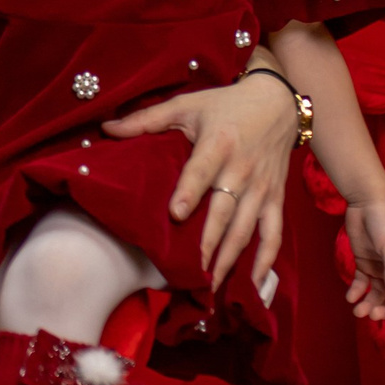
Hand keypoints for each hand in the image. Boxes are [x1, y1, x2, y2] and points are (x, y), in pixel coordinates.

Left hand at [102, 66, 295, 288]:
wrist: (277, 102)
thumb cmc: (226, 104)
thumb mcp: (187, 104)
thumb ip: (147, 119)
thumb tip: (106, 128)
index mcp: (219, 144)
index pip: (202, 172)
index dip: (190, 193)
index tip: (176, 215)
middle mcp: (243, 169)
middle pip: (224, 211)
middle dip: (208, 241)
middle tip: (191, 269)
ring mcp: (262, 188)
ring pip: (246, 228)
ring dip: (230, 257)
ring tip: (211, 282)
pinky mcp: (275, 198)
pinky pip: (273, 232)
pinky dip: (266, 258)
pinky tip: (253, 281)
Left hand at [342, 197, 384, 320]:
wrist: (365, 203)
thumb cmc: (384, 221)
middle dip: (383, 308)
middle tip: (371, 315)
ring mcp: (379, 267)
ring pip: (376, 293)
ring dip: (369, 303)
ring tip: (358, 312)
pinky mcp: (364, 263)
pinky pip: (361, 283)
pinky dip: (356, 292)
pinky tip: (350, 298)